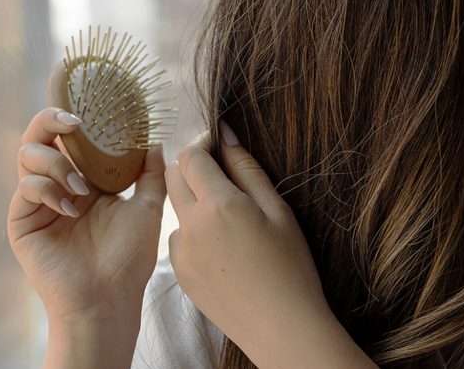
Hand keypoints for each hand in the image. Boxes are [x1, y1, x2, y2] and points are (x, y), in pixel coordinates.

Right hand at [6, 107, 166, 325]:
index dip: (79, 116)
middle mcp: (60, 185)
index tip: (94, 104)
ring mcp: (39, 201)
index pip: (74, 137)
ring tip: (83, 186)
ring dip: (57, 160)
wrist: (108, 298)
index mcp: (87, 180)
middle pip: (42, 136)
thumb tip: (154, 139)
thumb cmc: (129, 258)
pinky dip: (48, 187)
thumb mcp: (147, 208)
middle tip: (75, 121)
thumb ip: (150, 173)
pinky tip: (71, 207)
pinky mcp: (22, 220)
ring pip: (28, 155)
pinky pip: (26, 186)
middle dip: (52, 120)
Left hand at [165, 121, 330, 358]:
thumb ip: (246, 169)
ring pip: (176, 209)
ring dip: (193, 202)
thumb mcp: (278, 210)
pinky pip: (178, 239)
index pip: (191, 157)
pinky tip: (223, 250)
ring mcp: (180, 253)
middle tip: (222, 176)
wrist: (281, 327)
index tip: (217, 146)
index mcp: (218, 205)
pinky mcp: (180, 274)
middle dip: (192, 168)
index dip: (202, 144)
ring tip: (230, 221)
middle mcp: (190, 226)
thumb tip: (225, 135)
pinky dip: (194, 233)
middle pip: (173, 178)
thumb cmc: (290, 267)